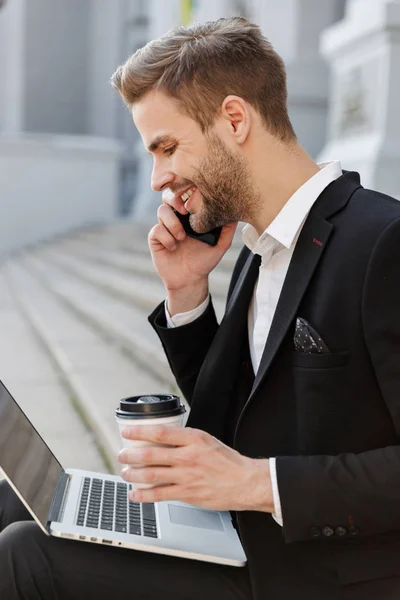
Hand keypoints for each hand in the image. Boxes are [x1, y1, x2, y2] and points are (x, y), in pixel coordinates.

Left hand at [117, 425, 273, 512]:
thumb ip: (185, 440)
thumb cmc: (227, 461)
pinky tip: (135, 494)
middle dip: (131, 455)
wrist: (245, 482)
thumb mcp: (207, 441)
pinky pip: (160, 495)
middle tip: (121, 454)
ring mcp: (187, 476)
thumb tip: (162, 439)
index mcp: (194, 439)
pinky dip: (144, 495)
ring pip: (152, 475)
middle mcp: (188, 456)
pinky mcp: (187, 494)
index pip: (161, 433)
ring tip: (125, 473)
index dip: (140, 432)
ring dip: (133, 474)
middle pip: (151, 454)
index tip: (127, 433)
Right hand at [148, 189, 236, 293]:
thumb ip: (227, 229)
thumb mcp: (221, 245)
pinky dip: (166, 237)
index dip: (188, 190)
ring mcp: (165, 227)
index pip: (187, 194)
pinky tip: (174, 247)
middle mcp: (177, 218)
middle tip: (185, 211)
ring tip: (182, 237)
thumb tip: (235, 214)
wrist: (190, 280)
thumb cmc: (205, 261)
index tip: (196, 199)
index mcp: (191, 215)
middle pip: (169, 195)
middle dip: (175, 199)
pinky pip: (156, 229)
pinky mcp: (156, 238)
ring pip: (162, 210)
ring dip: (172, 222)